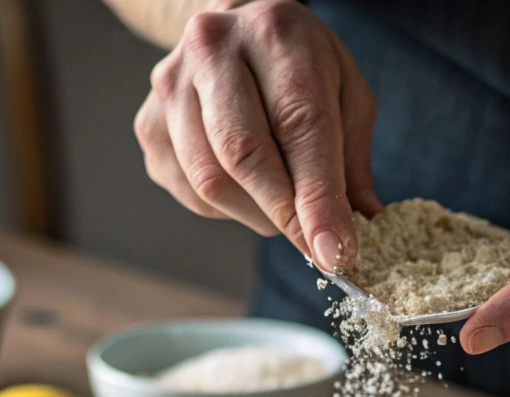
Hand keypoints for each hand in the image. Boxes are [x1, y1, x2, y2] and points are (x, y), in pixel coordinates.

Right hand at [134, 0, 380, 270]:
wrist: (234, 32)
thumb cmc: (298, 68)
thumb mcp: (346, 93)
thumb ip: (352, 158)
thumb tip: (360, 219)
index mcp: (275, 34)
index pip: (298, 127)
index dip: (317, 199)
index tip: (334, 252)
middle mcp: (214, 50)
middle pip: (244, 156)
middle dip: (285, 216)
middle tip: (315, 249)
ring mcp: (172, 88)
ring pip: (213, 183)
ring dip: (258, 215)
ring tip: (284, 206)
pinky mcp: (150, 126)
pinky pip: (193, 194)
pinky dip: (229, 209)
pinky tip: (247, 189)